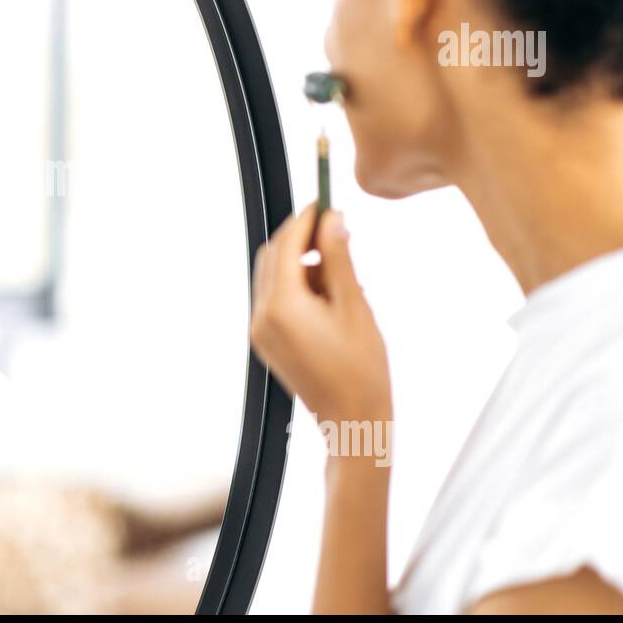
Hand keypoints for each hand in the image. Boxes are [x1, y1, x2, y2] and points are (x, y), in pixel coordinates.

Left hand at [249, 203, 390, 427]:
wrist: (352, 420)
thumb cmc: (362, 370)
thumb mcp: (355, 305)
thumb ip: (339, 259)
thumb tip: (332, 219)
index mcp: (282, 307)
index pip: (285, 245)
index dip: (305, 219)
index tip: (325, 202)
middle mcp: (262, 317)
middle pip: (272, 258)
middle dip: (301, 239)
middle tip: (336, 230)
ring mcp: (260, 332)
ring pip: (272, 277)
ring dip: (300, 263)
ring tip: (341, 270)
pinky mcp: (266, 342)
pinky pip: (275, 300)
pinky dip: (296, 286)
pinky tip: (329, 293)